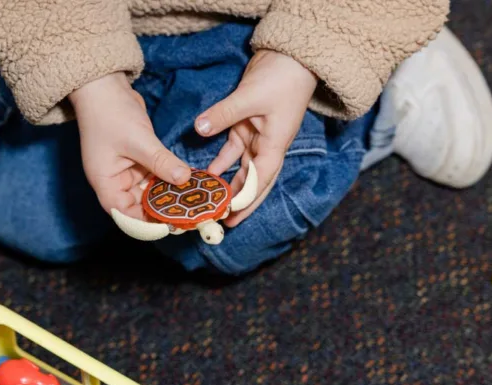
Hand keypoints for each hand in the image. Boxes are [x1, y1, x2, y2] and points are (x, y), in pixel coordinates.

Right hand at [70, 74, 190, 218]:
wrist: (104, 85)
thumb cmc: (111, 114)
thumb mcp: (138, 140)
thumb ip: (161, 162)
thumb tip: (185, 179)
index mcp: (105, 183)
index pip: (125, 215)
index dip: (146, 224)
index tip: (170, 226)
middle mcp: (115, 182)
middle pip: (139, 207)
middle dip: (162, 212)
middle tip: (188, 217)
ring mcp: (126, 171)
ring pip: (149, 192)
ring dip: (168, 197)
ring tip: (191, 204)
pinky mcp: (137, 160)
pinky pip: (154, 177)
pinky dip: (168, 180)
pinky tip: (187, 184)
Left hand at [194, 50, 317, 226]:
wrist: (292, 56)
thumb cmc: (281, 78)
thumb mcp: (250, 96)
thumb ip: (224, 114)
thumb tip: (199, 128)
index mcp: (275, 144)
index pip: (260, 179)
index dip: (247, 199)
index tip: (232, 215)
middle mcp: (268, 145)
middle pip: (254, 181)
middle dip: (240, 202)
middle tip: (224, 221)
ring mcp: (258, 137)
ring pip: (243, 169)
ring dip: (230, 185)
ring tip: (214, 203)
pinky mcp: (247, 126)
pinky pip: (233, 151)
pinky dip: (222, 162)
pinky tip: (208, 173)